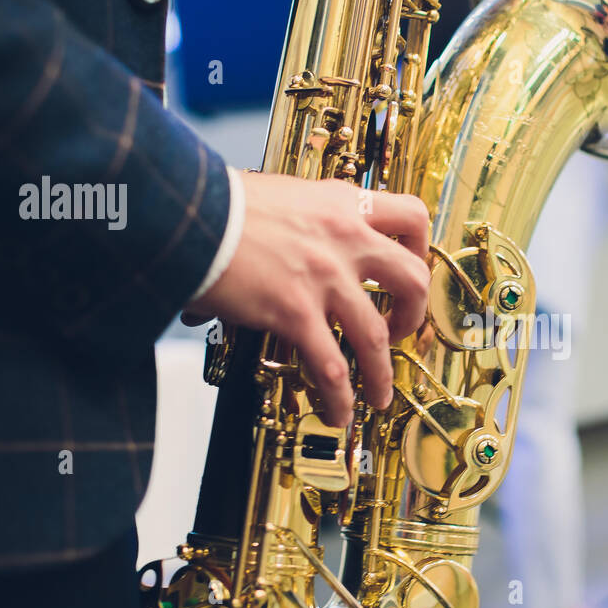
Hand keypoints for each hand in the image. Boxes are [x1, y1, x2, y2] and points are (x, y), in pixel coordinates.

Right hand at [183, 172, 430, 426]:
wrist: (185, 211)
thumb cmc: (219, 202)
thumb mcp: (280, 194)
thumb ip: (306, 218)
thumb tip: (301, 242)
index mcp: (341, 203)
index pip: (411, 215)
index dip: (421, 248)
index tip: (411, 268)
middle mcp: (344, 238)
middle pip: (413, 278)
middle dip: (414, 314)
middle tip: (399, 331)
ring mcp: (325, 276)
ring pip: (377, 335)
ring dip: (382, 373)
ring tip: (378, 396)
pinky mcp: (295, 311)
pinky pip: (331, 366)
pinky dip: (339, 397)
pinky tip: (337, 413)